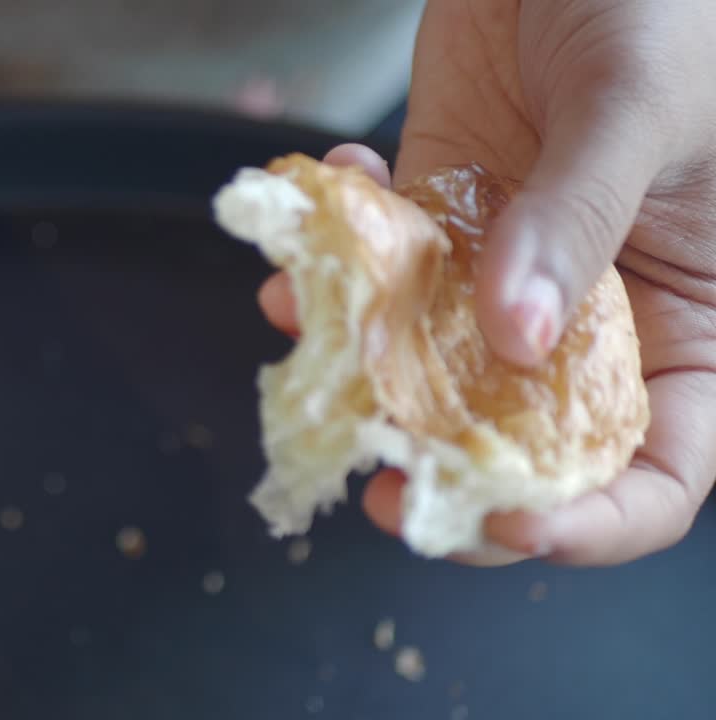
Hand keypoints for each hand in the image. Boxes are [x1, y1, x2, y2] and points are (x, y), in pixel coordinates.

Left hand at [259, 0, 715, 566]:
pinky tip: (330, 198)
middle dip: (445, 468)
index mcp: (692, 316)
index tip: (507, 522)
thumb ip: (577, 221)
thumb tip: (513, 337)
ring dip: (358, 359)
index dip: (592, 521)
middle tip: (377, 472)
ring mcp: (507, 265)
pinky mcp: (440, 214)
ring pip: (427, 363)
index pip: (658, 467)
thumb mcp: (638, 103)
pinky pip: (379, 269)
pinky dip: (338, 256)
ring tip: (308, 320)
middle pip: (523, 442)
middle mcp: (597, 311)